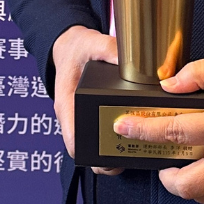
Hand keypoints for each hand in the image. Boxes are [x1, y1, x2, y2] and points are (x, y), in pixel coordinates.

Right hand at [51, 24, 121, 175]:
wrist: (70, 45)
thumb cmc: (77, 48)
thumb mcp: (91, 44)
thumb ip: (108, 49)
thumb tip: (128, 59)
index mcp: (67, 104)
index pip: (72, 140)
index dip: (88, 155)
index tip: (108, 159)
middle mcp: (73, 115)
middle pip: (85, 151)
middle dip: (105, 159)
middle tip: (128, 155)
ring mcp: (82, 117)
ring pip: (94, 146)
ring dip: (112, 151)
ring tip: (135, 146)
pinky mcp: (91, 115)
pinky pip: (101, 134)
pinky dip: (115, 139)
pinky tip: (134, 133)